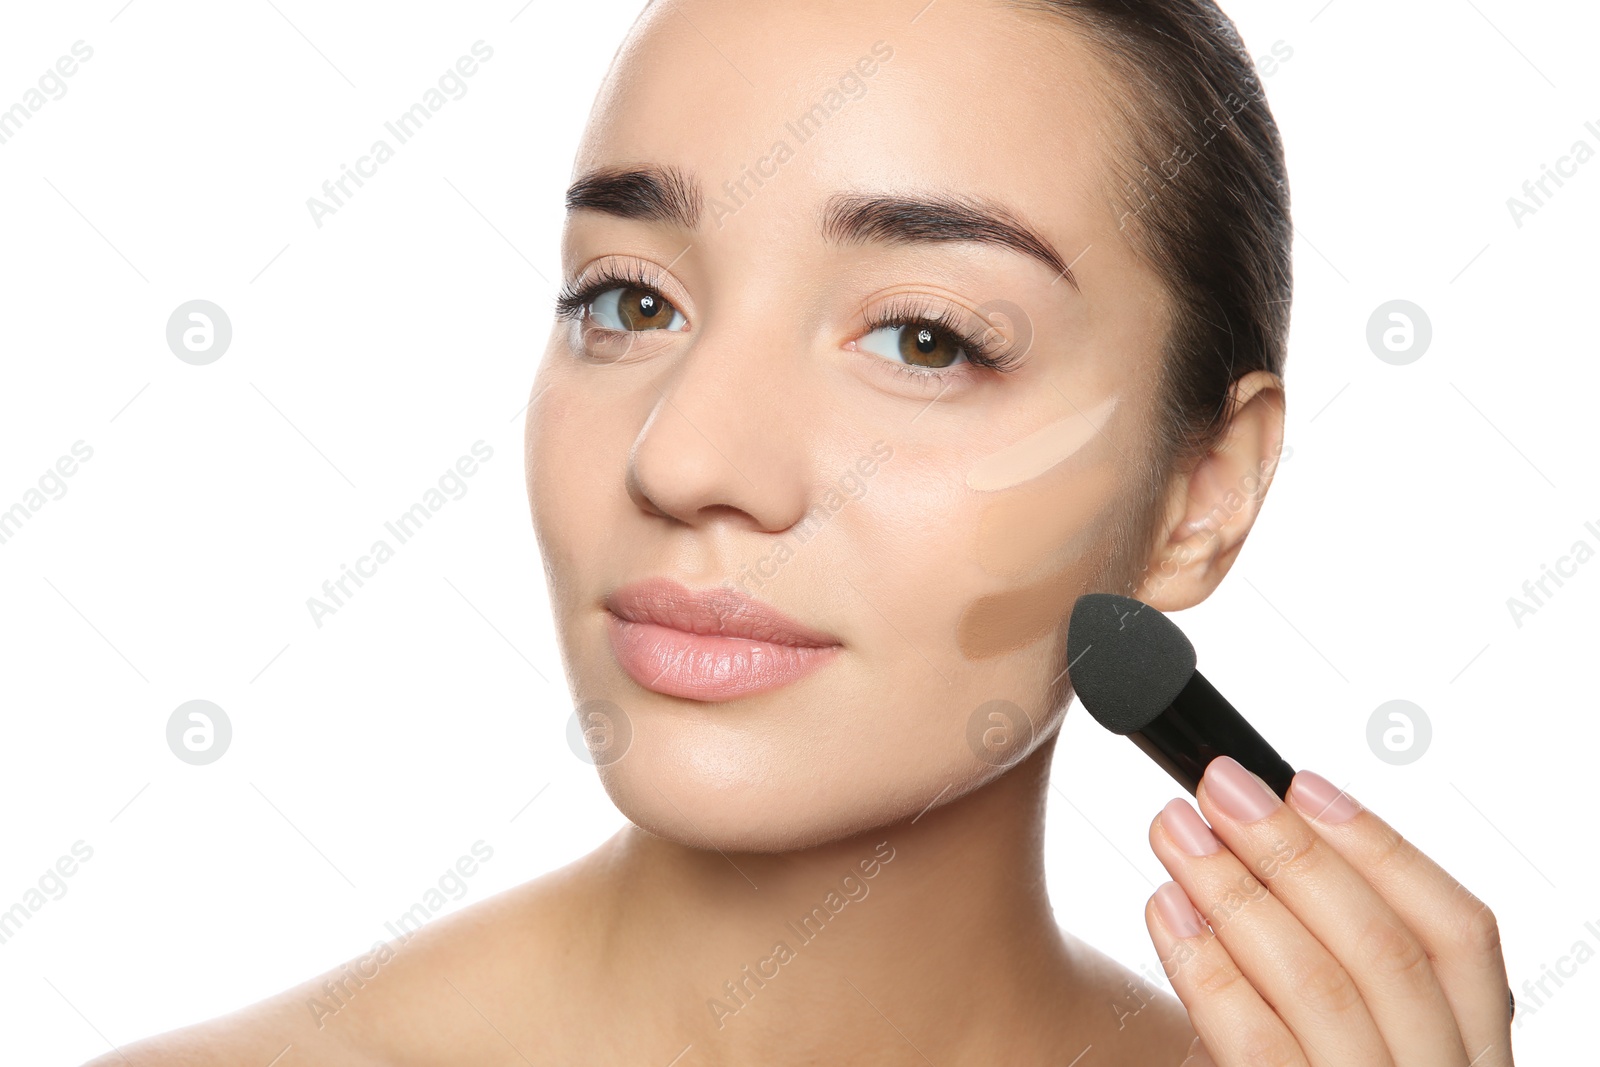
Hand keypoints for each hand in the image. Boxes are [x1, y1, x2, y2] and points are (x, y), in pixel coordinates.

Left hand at [1143, 755, 1512, 1065]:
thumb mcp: (1353, 1036)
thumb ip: (1341, 961)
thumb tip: (1268, 831)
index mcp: (1471, 1055)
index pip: (1463, 935)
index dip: (1383, 846)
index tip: (1303, 781)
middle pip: (1385, 950)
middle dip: (1292, 852)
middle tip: (1214, 790)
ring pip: (1320, 988)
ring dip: (1236, 892)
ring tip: (1173, 833)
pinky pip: (1253, 1047)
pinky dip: (1205, 968)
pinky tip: (1163, 912)